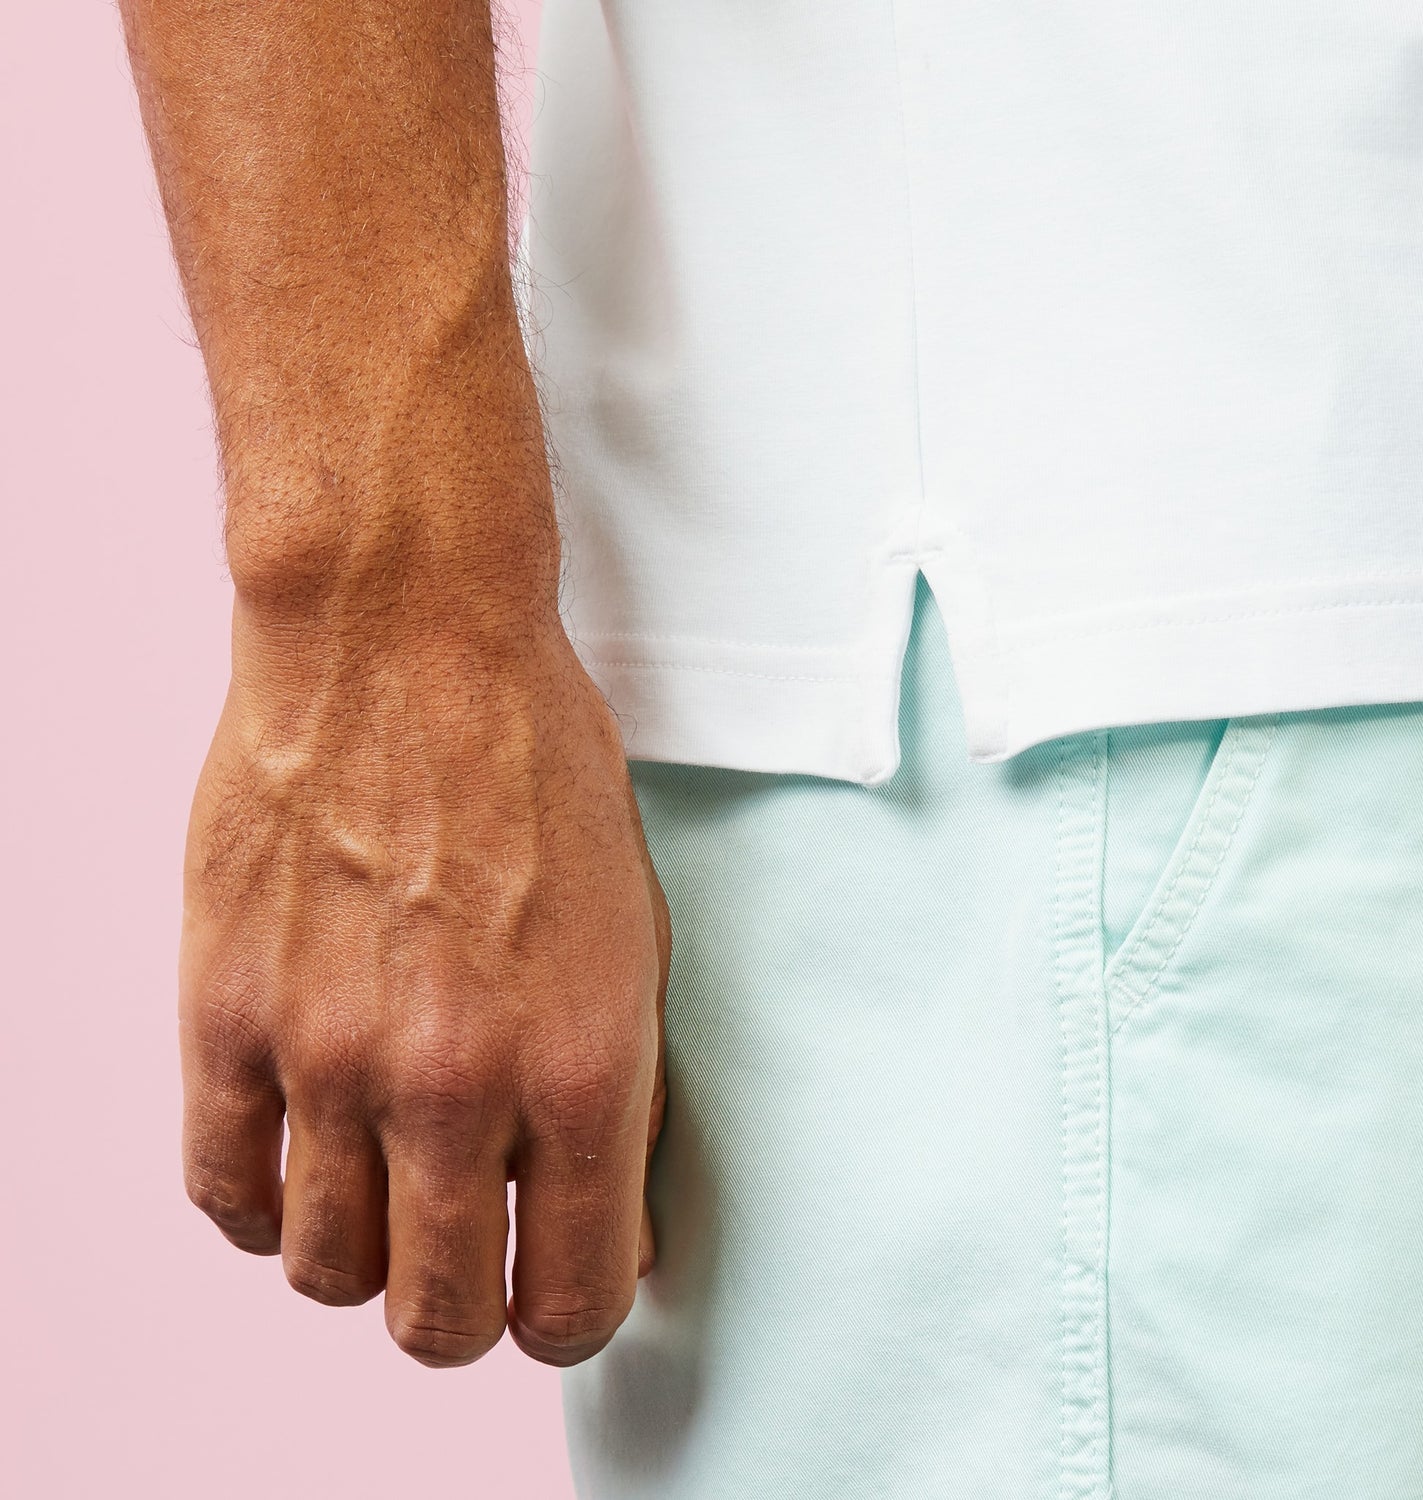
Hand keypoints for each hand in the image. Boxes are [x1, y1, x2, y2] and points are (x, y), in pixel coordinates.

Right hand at [178, 601, 669, 1368]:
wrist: (409, 639)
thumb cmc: (540, 769)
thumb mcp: (633, 930)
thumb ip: (618, 1087)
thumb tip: (602, 1210)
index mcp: (583, 1065)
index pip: (578, 1298)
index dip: (572, 1314)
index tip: (560, 1288)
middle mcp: (456, 1083)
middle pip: (439, 1319)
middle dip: (467, 1316)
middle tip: (473, 1266)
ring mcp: (328, 1056)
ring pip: (327, 1275)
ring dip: (365, 1259)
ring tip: (387, 1193)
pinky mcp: (228, 1014)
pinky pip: (226, 1192)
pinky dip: (266, 1204)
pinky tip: (303, 1156)